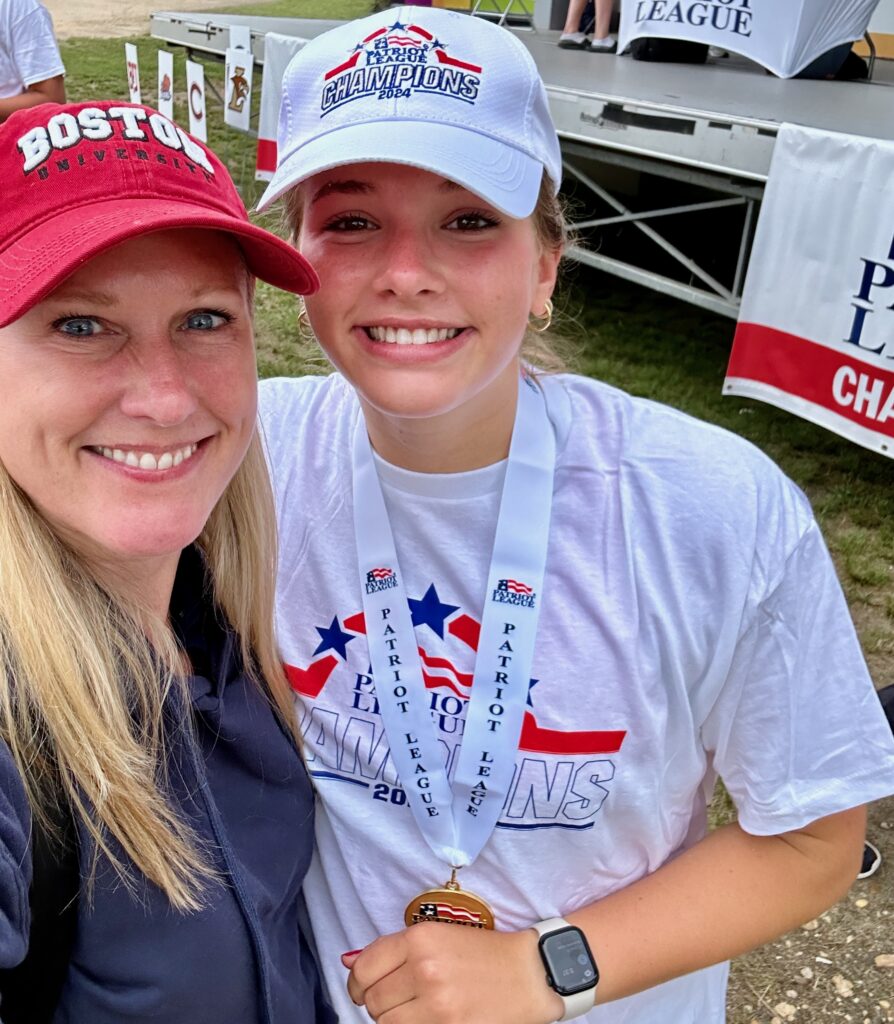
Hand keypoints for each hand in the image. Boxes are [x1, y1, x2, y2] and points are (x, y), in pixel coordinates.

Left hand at [342, 925, 563, 1023]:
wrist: (529, 974)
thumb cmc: (483, 953)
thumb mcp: (438, 936)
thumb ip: (390, 949)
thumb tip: (348, 960)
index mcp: (421, 938)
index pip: (364, 969)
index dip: (357, 984)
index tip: (362, 990)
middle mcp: (425, 969)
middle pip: (374, 1001)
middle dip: (380, 1003)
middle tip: (401, 998)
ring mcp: (437, 1005)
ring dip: (395, 1020)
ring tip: (417, 1010)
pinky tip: (428, 1020)